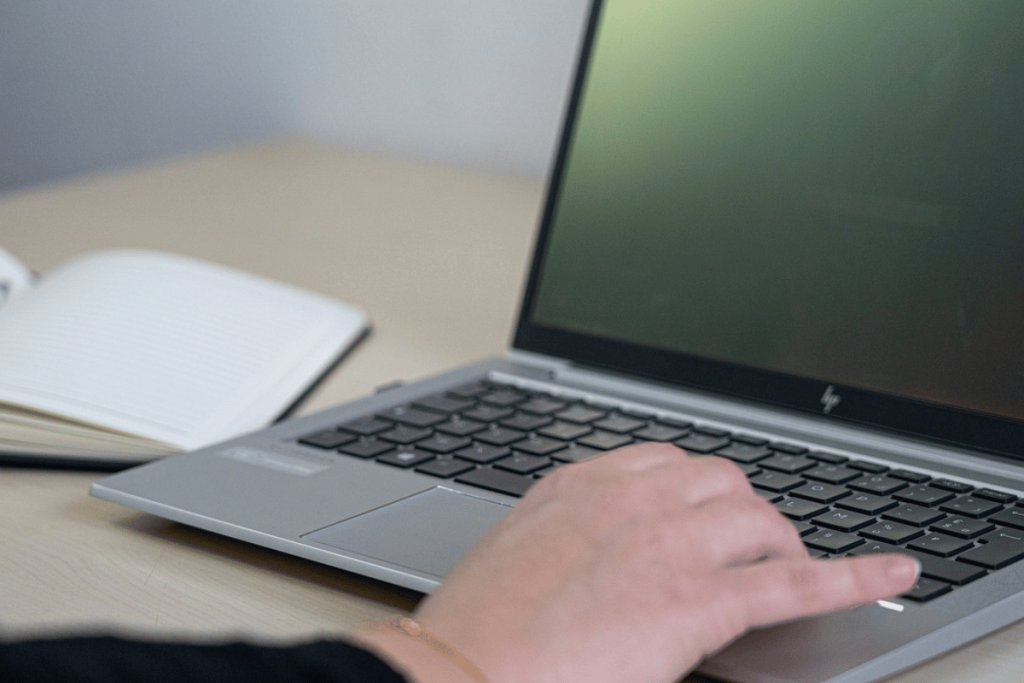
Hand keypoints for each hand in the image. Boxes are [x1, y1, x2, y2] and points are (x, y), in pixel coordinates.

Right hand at [360, 443, 918, 682]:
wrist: (461, 671)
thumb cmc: (479, 627)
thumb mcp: (522, 552)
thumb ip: (569, 530)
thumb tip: (599, 546)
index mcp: (583, 483)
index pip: (666, 460)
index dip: (698, 490)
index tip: (708, 507)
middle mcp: (632, 499)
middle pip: (721, 480)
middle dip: (741, 512)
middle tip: (744, 548)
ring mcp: (670, 544)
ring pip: (759, 518)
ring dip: (777, 543)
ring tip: (779, 571)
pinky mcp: (699, 602)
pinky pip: (795, 582)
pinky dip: (853, 577)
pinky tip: (890, 573)